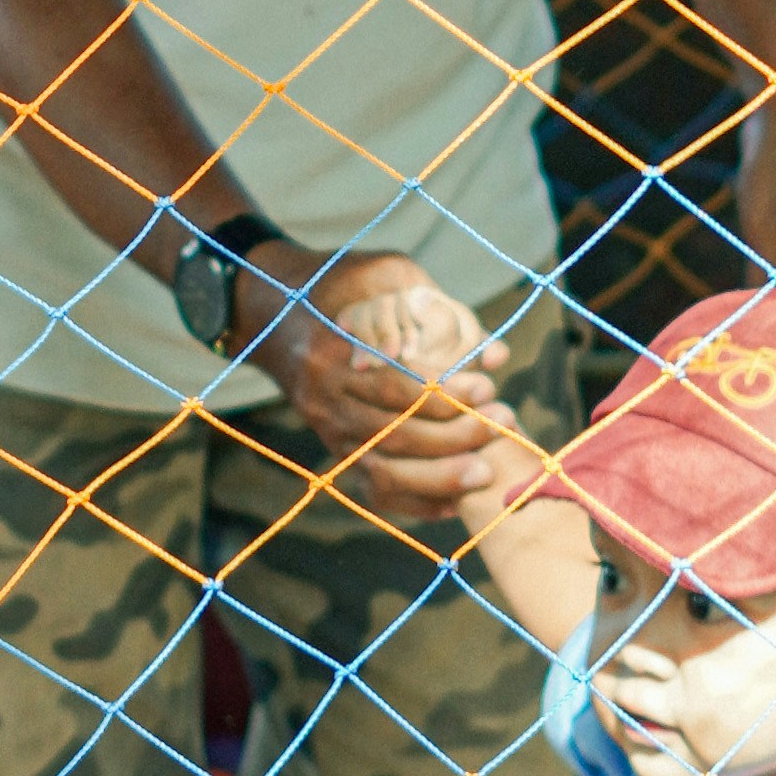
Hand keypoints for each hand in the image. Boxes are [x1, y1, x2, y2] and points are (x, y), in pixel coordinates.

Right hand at [248, 244, 513, 485]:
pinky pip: (372, 491)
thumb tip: (495, 353)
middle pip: (394, 434)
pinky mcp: (334, 451)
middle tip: (503, 423)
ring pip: (383, 471)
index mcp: (332, 354)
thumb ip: (431, 300)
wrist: (271, 316)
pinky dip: (414, 503)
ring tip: (487, 470)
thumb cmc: (337, 286)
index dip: (445, 394)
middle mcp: (324, 399)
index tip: (487, 387)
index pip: (395, 386)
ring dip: (440, 477)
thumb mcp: (376, 272)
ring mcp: (326, 431)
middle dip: (455, 435)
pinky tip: (455, 503)